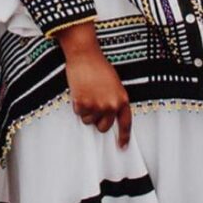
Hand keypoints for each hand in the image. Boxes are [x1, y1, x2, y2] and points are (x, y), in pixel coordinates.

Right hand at [56, 22, 131, 146]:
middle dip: (97, 120)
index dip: (124, 137)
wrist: (85, 55)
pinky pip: (78, 113)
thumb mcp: (113, 84)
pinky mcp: (83, 104)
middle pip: (104, 127)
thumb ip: (113, 100)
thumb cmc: (98, 66)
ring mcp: (97, 106)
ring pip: (88, 120)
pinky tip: (79, 90)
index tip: (122, 146)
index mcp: (122, 99)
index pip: (125, 123)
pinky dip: (77, 104)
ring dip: (85, 110)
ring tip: (86, 92)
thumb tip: (107, 116)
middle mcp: (111, 105)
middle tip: (92, 106)